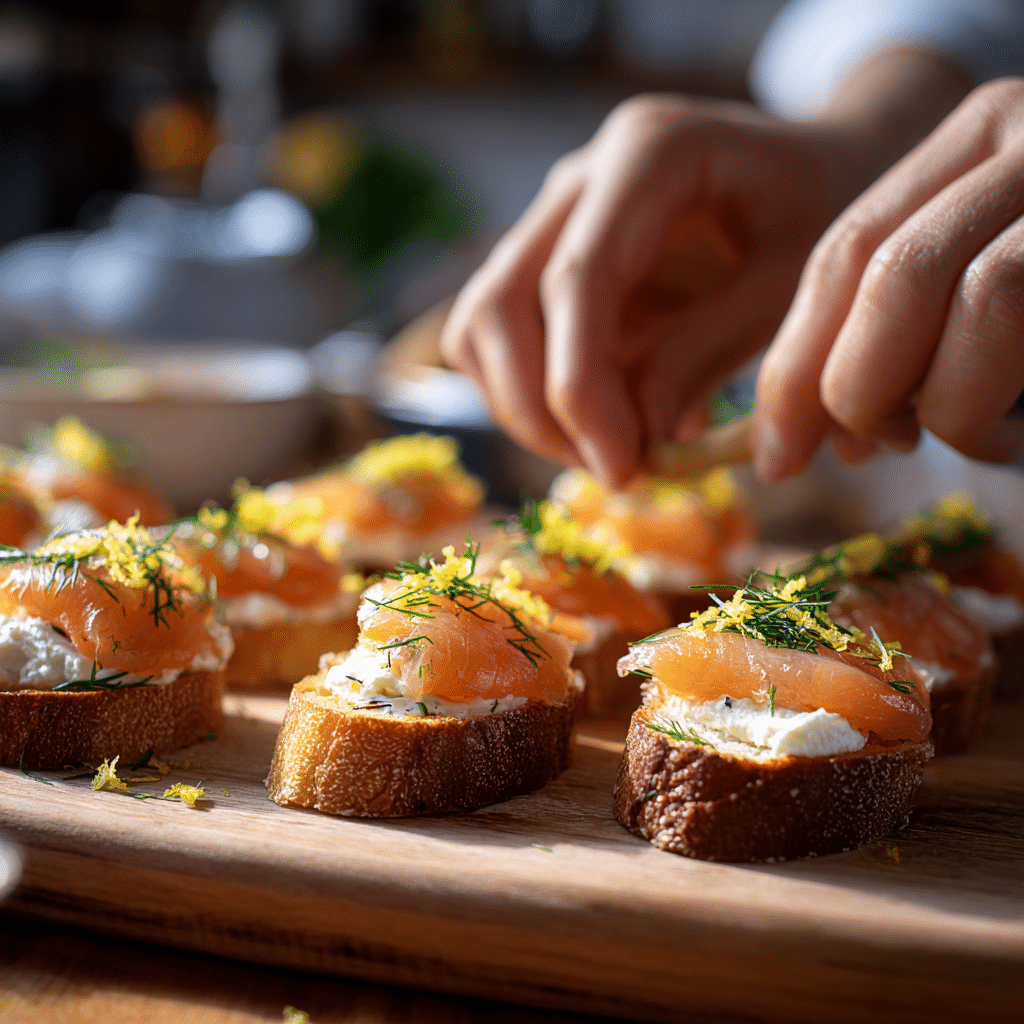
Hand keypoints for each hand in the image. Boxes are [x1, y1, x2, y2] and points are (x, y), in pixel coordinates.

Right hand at [442, 94, 852, 484]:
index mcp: (647, 154)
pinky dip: (534, 395)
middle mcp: (580, 180)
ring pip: (482, 324)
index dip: (580, 388)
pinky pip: (502, 339)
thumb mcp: (795, 280)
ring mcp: (555, 220)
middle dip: (537, 407)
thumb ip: (711, 350)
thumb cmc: (824, 213)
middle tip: (612, 470)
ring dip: (525, 408)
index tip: (618, 467)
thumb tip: (638, 438)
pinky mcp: (549, 264)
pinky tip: (605, 419)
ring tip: (608, 452)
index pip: (575, 279)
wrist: (821, 171)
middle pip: (499, 302)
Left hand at [755, 77, 1023, 478]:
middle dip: (851, 387)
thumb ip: (892, 339)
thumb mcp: (969, 300)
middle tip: (868, 448)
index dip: (793, 361)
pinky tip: (1010, 440)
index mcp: (974, 143)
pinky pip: (1022, 322)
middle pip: (890, 268)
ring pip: (973, 296)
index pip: (844, 250)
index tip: (772, 450)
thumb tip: (802, 435)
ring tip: (969, 440)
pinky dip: (992, 414)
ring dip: (946, 406)